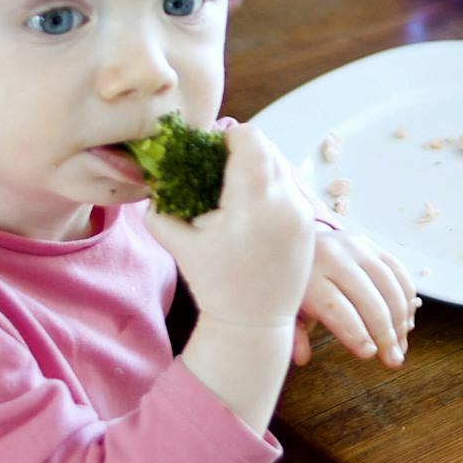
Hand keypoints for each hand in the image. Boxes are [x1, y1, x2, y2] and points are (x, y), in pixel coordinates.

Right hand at [143, 124, 314, 329]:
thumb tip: (152, 180)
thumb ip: (159, 208)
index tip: (212, 151)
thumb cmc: (215, 284)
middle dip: (244, 150)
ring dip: (261, 166)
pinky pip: (293, 188)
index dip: (228, 137)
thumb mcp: (178, 244)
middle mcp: (284, 202)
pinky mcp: (310, 225)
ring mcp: (302, 214)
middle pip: (269, 147)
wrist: (254, 325)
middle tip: (221, 165)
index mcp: (253, 201)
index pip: (250, 139)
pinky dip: (274, 186)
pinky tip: (255, 206)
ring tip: (238, 187)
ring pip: (284, 165)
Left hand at [293, 230, 418, 368]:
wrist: (294, 244)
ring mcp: (356, 247)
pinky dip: (407, 299)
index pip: (336, 308)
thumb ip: (293, 334)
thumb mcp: (288, 309)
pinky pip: (398, 272)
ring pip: (388, 285)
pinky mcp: (372, 245)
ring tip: (401, 346)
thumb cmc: (295, 286)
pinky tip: (406, 323)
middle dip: (384, 333)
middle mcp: (334, 257)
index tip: (369, 354)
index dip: (355, 333)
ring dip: (400, 320)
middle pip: (368, 298)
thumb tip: (302, 358)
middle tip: (392, 360)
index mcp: (308, 277)